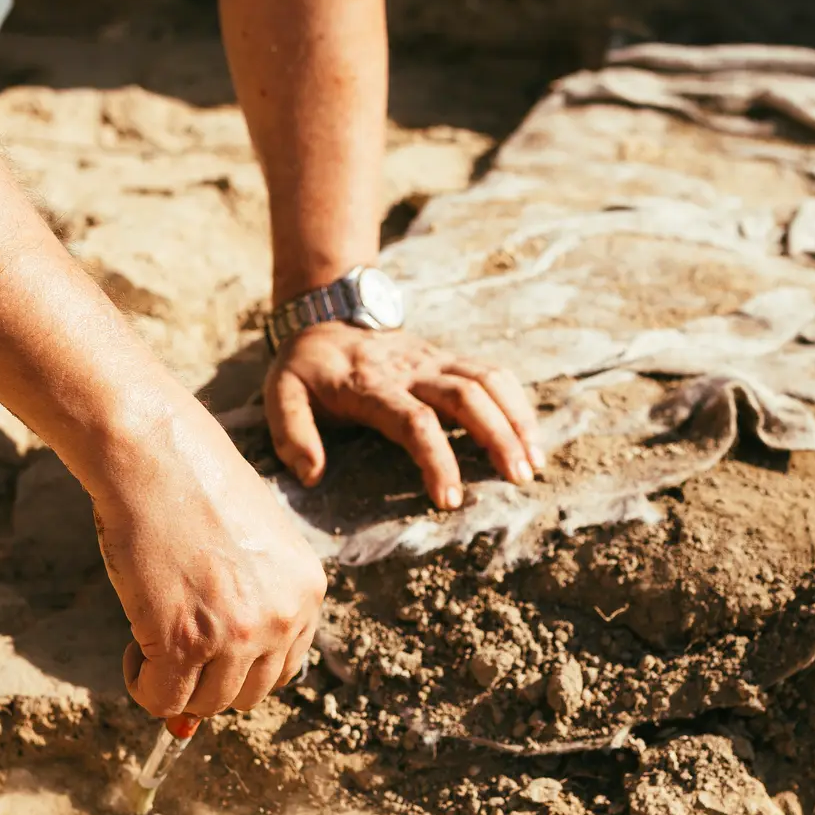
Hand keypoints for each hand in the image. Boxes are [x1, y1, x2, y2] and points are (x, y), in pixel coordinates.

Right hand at [90, 392, 327, 720]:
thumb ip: (246, 605)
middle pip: (250, 693)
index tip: (210, 644)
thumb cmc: (193, 486)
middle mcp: (283, 617)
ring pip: (208, 704)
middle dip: (211, 679)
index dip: (242, 664)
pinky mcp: (185, 642)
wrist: (154, 454)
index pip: (285, 666)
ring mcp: (237, 634)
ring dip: (176, 684)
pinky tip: (134, 648)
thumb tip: (208, 683)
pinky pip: (164, 699)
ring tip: (152, 638)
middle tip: (177, 641)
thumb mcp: (247, 546)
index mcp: (308, 591)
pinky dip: (145, 686)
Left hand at [265, 323, 544, 508]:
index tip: (449, 500)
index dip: (437, 459)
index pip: (415, 421)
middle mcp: (412, 369)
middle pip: (467, 396)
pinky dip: (517, 403)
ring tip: (534, 463)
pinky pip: (493, 374)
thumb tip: (312, 475)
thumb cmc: (306, 368)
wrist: (326, 314)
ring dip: (517, 420)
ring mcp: (436, 360)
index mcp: (372, 385)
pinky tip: (531, 438)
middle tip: (517, 479)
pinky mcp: (449, 359)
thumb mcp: (280, 394)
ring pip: (489, 380)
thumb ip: (292, 433)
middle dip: (497, 437)